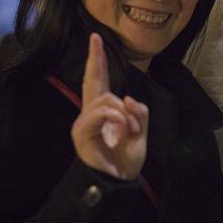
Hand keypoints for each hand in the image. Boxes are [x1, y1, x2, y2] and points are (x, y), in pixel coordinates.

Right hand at [71, 33, 148, 179]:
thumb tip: (128, 97)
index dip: (98, 62)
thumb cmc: (125, 159)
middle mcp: (91, 113)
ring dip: (125, 113)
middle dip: (95, 59)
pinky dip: (117, 119)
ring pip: (106, 99)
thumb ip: (139, 112)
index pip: (100, 82)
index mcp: (105, 112)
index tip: (96, 40)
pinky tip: (121, 132)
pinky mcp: (81, 132)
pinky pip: (100, 113)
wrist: (117, 182)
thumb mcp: (141, 132)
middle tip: (95, 39)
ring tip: (129, 130)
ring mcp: (84, 122)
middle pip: (93, 81)